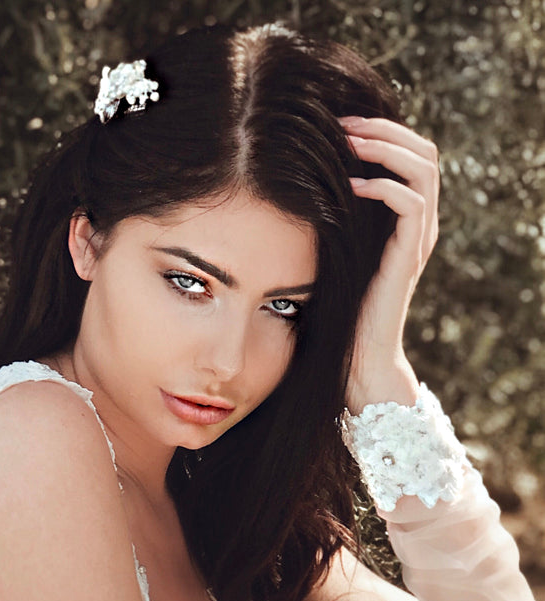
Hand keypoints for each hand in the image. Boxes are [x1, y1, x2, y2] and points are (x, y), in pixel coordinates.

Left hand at [338, 114, 440, 412]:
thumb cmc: (338, 310)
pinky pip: (411, 203)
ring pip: (424, 168)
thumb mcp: (332, 251)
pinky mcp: (410, 255)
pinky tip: (351, 185)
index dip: (382, 129)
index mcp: (406, 219)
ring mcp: (419, 238)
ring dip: (386, 147)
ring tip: (349, 142)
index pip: (411, 154)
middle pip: (424, 151)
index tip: (339, 123)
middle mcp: (420, 224)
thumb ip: (331, 217)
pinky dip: (383, 185)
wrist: (358, 357)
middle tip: (344, 122)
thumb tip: (296, 181)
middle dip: (385, 128)